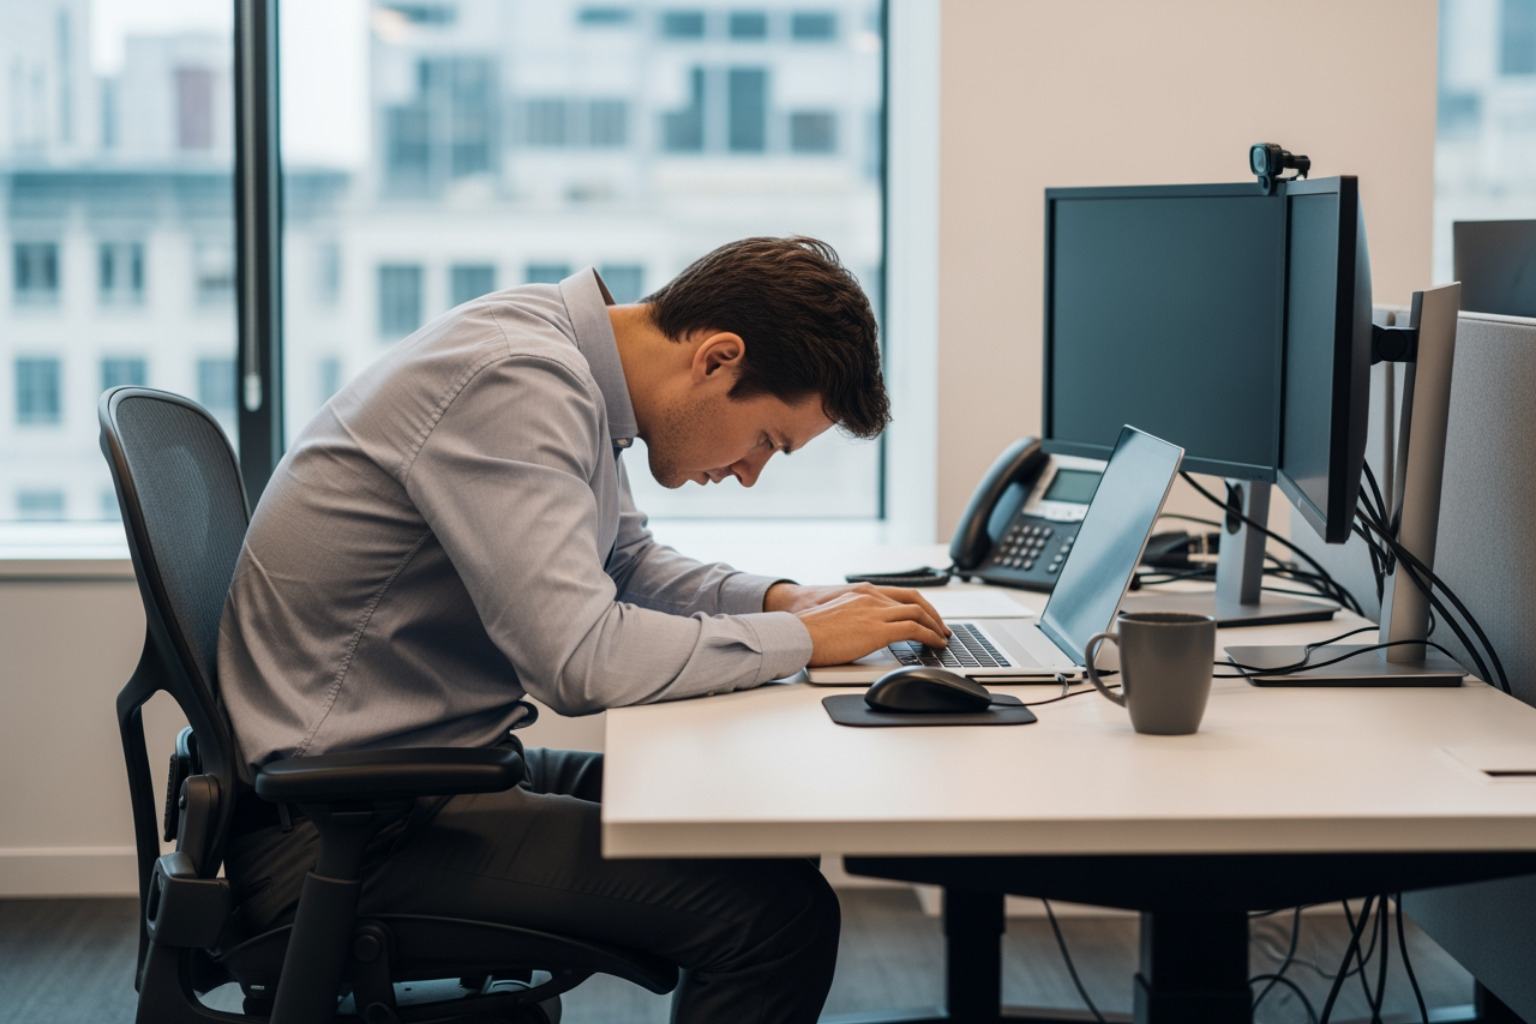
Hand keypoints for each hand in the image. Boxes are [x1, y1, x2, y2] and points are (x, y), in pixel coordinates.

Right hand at [766, 582, 949, 666]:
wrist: (796, 634)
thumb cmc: (808, 632)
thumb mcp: (837, 617)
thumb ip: (856, 618)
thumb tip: (864, 634)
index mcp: (862, 593)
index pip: (901, 594)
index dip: (921, 606)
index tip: (929, 618)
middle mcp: (871, 597)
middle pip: (915, 601)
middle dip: (933, 616)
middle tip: (942, 629)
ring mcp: (875, 611)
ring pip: (918, 613)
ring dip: (935, 626)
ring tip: (942, 639)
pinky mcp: (877, 629)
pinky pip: (914, 629)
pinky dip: (929, 636)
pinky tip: (935, 644)